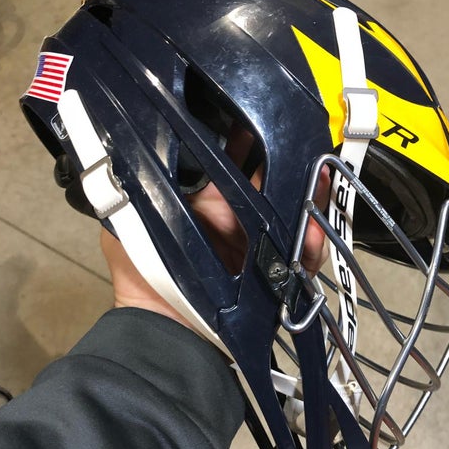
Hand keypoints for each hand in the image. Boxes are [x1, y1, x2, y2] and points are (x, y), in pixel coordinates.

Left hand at [101, 153, 329, 326]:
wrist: (169, 333)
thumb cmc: (144, 276)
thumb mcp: (129, 223)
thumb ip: (135, 185)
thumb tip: (132, 142)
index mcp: (208, 198)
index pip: (237, 159)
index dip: (253, 139)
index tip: (264, 115)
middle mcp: (240, 215)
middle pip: (276, 180)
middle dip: (294, 162)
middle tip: (307, 145)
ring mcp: (262, 242)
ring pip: (298, 211)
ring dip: (311, 197)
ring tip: (318, 182)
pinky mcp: (280, 271)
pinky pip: (305, 254)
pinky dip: (312, 244)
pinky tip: (312, 233)